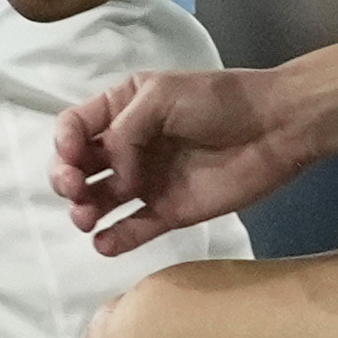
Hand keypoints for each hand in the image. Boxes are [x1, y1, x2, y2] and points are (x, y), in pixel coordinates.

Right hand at [59, 63, 316, 249]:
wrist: (274, 128)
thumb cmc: (218, 101)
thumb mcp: (161, 95)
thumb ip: (125, 130)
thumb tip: (115, 175)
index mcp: (122, 109)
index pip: (74, 128)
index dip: (64, 143)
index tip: (73, 155)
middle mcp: (128, 146)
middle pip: (79, 167)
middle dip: (65, 179)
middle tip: (75, 188)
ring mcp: (146, 180)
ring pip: (100, 201)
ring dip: (83, 210)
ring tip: (86, 218)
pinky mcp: (169, 211)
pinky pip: (133, 230)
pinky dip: (115, 239)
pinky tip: (105, 242)